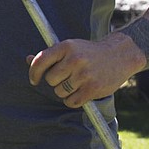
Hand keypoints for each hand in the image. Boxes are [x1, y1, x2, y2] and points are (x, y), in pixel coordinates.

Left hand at [26, 32, 145, 107]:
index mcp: (66, 46)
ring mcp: (84, 74)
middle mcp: (75, 59)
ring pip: (60, 92)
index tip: (34, 80)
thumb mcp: (70, 48)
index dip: (33, 73)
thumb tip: (28, 60)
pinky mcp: (92, 88)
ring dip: (65, 91)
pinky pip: (71, 101)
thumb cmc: (89, 52)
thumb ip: (50, 55)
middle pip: (50, 80)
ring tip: (77, 82)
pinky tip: (81, 92)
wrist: (120, 55)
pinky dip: (73, 100)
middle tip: (68, 76)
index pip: (40, 61)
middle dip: (56, 81)